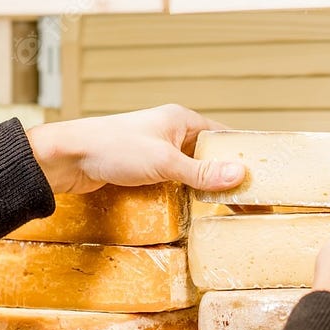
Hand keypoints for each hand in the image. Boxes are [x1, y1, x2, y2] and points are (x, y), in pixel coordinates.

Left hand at [26, 105, 245, 195]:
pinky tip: (198, 209)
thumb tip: (239, 175)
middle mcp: (171, 132)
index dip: (242, 155)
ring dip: (207, 188)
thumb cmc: (113, 149)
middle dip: (228, 176)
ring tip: (230, 209)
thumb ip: (201, 172)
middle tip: (251, 201)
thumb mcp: (164, 162)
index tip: (262, 177)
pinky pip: (175, 182)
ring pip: (192, 171)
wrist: (67, 159)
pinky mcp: (144, 170)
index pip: (222, 136)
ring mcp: (157, 151)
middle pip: (209, 156)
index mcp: (181, 120)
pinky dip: (187, 194)